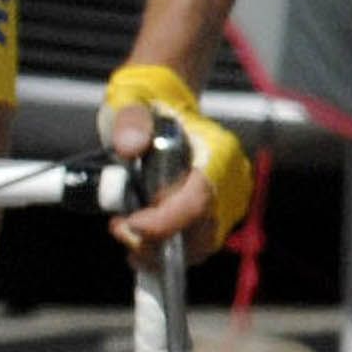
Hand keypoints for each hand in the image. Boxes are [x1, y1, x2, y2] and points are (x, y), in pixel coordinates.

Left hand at [98, 61, 251, 264]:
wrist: (165, 105)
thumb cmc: (149, 103)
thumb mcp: (131, 100)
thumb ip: (130, 120)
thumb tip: (130, 146)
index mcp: (218, 153)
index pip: (199, 201)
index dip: (165, 222)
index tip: (129, 222)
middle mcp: (231, 182)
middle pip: (201, 233)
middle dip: (156, 242)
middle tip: (120, 226)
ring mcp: (228, 203)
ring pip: (197, 247)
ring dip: (158, 250)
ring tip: (126, 227)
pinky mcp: (216, 218)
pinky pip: (193, 245)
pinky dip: (165, 249)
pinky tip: (139, 233)